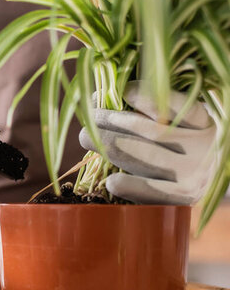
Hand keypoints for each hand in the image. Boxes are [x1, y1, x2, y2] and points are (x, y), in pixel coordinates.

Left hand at [79, 80, 216, 204]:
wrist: (199, 184)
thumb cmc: (177, 147)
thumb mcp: (175, 124)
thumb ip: (148, 110)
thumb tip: (103, 96)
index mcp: (203, 123)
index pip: (178, 107)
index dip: (149, 98)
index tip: (123, 90)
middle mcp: (202, 147)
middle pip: (152, 132)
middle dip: (114, 121)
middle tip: (90, 116)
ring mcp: (194, 174)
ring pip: (147, 158)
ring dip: (111, 146)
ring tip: (86, 138)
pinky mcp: (182, 198)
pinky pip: (153, 191)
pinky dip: (130, 185)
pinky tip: (111, 181)